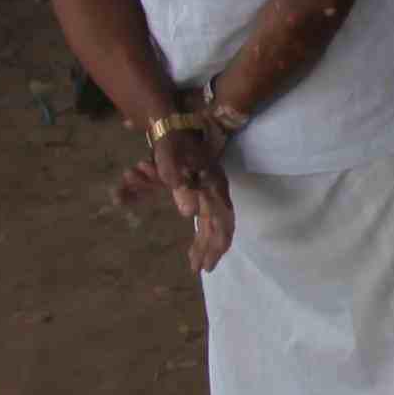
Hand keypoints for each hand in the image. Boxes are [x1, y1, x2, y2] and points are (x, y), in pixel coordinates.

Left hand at [116, 120, 236, 272]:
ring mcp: (211, 193)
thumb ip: (177, 182)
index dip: (216, 243)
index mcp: (212, 186)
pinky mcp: (203, 193)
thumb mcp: (171, 159)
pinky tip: (195, 248)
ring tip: (198, 265)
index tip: (206, 263)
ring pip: (215, 225)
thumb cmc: (172, 142)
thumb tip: (188, 215)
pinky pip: (208, 220)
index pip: (222, 221)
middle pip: (221, 227)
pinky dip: (203, 236)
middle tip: (202, 269)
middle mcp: (216, 192)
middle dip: (212, 249)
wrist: (174, 125)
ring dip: (208, 245)